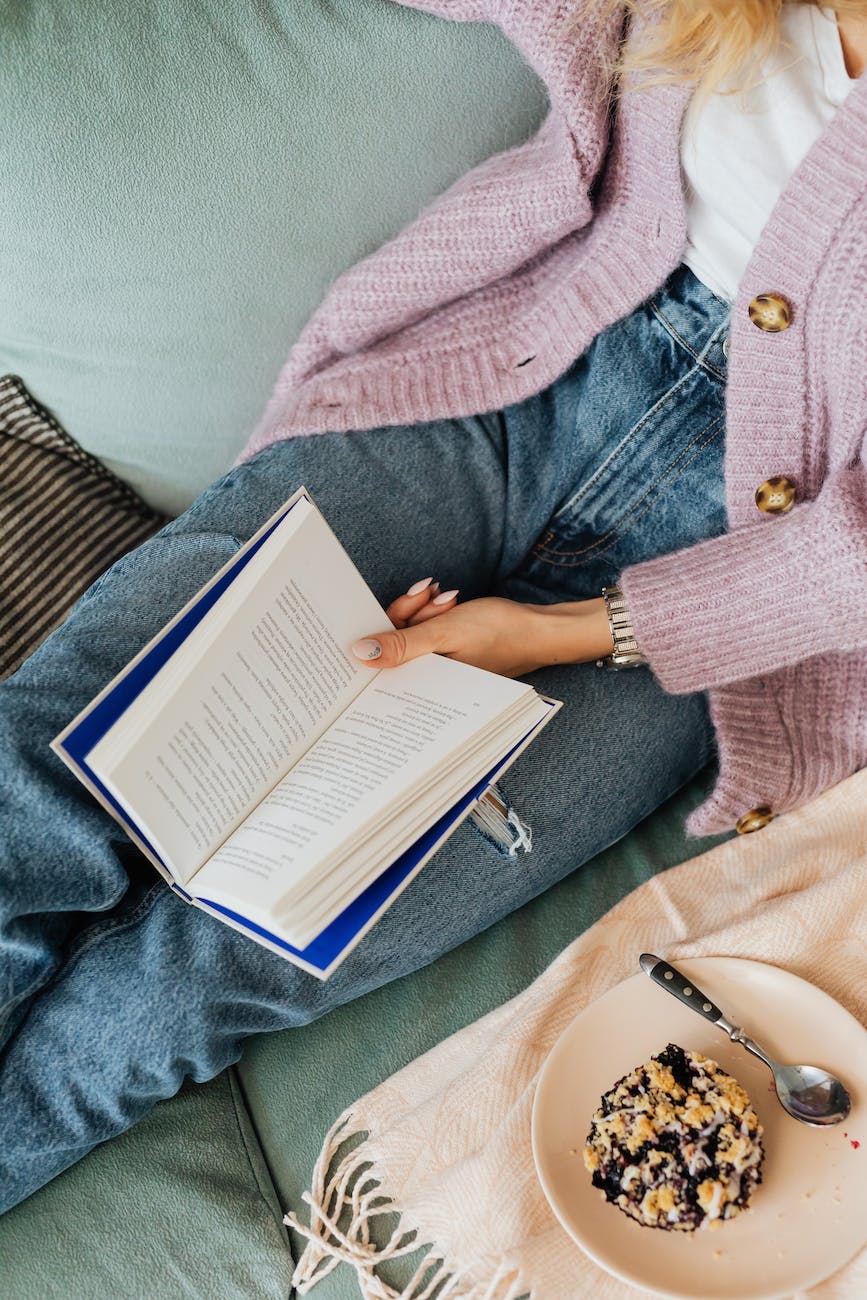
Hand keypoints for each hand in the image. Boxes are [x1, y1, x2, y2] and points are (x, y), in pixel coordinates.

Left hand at [352, 578, 612, 676]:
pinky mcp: (449, 654)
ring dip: (423, 610)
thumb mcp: (444, 633)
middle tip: (429, 595)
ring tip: (446, 599)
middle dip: (408, 614)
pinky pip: (427, 632)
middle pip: (394, 646)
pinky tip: (449, 601)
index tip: (387, 607)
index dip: (381, 632)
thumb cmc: (500, 633)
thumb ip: (400, 645)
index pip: (382, 665)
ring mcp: (440, 668)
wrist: (541, 628)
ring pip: (411, 634)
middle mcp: (429, 682)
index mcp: (425, 686)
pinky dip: (433, 614)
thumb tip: (359, 654)